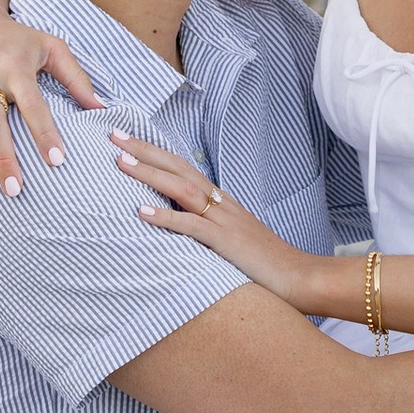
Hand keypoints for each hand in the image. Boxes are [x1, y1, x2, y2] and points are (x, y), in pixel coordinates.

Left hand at [107, 131, 326, 308]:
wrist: (299, 277)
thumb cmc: (265, 263)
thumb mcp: (232, 238)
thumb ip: (207, 227)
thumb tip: (177, 224)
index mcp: (221, 200)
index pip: (183, 167)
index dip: (155, 152)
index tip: (127, 140)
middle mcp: (221, 203)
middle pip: (178, 168)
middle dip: (144, 150)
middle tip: (113, 135)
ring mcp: (224, 221)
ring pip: (182, 189)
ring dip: (150, 174)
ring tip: (121, 163)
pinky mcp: (226, 242)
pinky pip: (192, 226)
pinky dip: (165, 217)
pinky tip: (141, 212)